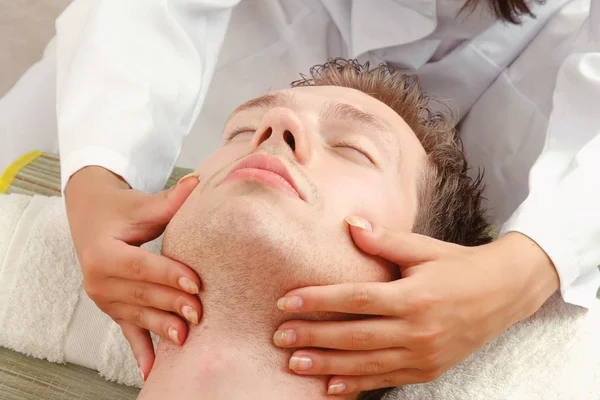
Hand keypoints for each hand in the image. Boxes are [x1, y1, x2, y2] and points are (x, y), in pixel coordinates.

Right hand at [65, 167, 202, 379]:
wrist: (91, 219)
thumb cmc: (120, 211)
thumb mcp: (141, 204)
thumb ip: (170, 200)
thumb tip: (198, 183)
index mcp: (103, 253)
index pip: (140, 266)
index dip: (168, 275)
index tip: (196, 283)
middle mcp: (98, 280)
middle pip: (141, 295)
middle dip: (171, 305)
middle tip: (200, 313)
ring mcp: (104, 299)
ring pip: (137, 316)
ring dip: (162, 328)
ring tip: (186, 339)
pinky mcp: (112, 309)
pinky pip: (128, 333)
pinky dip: (141, 352)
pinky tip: (154, 371)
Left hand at [273, 216, 558, 394]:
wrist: (505, 292)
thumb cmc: (460, 266)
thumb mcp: (424, 248)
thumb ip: (384, 240)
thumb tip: (349, 224)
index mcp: (413, 296)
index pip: (355, 299)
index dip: (318, 301)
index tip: (286, 301)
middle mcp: (417, 330)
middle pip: (354, 335)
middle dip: (313, 336)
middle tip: (280, 336)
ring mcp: (423, 355)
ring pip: (366, 363)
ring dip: (327, 365)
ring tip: (295, 364)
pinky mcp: (429, 369)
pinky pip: (386, 379)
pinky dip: (357, 384)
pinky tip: (330, 387)